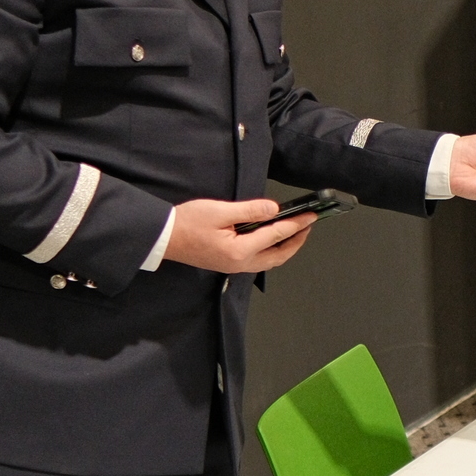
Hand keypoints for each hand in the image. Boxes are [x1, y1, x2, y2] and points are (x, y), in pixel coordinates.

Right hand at [163, 196, 318, 273]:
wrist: (164, 238)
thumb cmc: (187, 223)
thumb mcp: (219, 211)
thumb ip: (249, 210)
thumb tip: (274, 209)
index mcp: (239, 250)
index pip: (276, 236)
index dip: (296, 225)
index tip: (311, 216)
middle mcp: (240, 263)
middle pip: (279, 255)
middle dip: (297, 241)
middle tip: (308, 225)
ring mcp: (235, 266)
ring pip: (270, 261)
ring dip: (286, 248)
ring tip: (296, 232)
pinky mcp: (230, 264)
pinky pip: (259, 261)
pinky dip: (272, 251)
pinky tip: (274, 240)